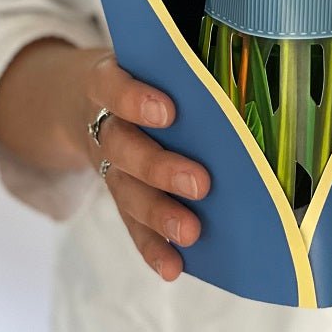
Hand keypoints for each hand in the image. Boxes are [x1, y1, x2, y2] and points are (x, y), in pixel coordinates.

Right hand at [79, 50, 210, 280]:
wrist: (87, 101)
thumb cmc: (142, 76)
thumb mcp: (146, 64)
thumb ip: (179, 73)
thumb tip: (244, 85)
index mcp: (107, 82)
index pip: (114, 87)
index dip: (136, 100)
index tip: (167, 111)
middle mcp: (104, 125)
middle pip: (123, 146)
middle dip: (160, 167)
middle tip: (200, 182)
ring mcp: (108, 164)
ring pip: (127, 191)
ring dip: (158, 214)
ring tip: (190, 231)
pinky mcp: (117, 194)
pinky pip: (130, 225)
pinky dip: (151, 247)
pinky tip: (174, 267)